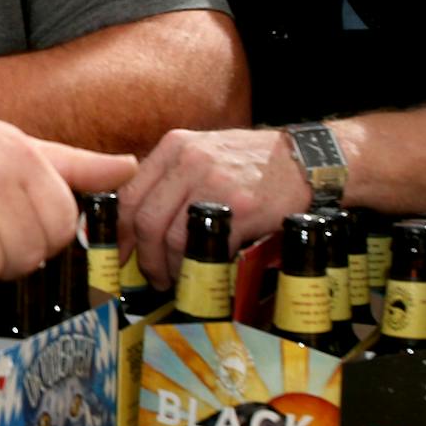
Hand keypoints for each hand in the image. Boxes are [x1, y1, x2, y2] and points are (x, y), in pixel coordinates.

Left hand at [117, 127, 311, 288]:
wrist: (305, 161)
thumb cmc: (252, 161)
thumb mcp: (204, 151)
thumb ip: (171, 175)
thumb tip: (137, 216)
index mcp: (175, 147)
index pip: (130, 194)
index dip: (120, 231)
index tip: (122, 252)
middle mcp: (190, 161)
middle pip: (146, 220)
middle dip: (143, 256)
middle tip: (151, 274)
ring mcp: (216, 184)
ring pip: (172, 237)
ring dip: (168, 267)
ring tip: (175, 278)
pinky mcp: (242, 209)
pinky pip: (208, 247)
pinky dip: (200, 267)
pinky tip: (203, 273)